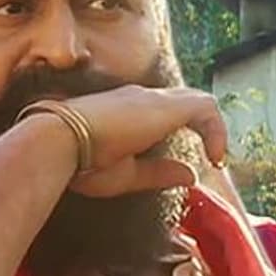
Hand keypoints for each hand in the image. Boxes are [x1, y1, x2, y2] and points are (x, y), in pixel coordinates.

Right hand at [45, 85, 227, 197]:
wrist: (58, 142)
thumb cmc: (81, 161)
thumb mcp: (127, 174)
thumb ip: (160, 173)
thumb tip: (191, 176)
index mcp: (129, 111)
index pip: (168, 109)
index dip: (189, 129)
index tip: (200, 158)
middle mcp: (142, 98)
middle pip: (187, 101)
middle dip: (206, 126)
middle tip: (214, 156)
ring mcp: (153, 98)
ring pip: (198, 100)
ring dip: (213, 127)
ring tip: (217, 156)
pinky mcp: (165, 105)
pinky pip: (205, 106)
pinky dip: (216, 127)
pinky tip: (215, 154)